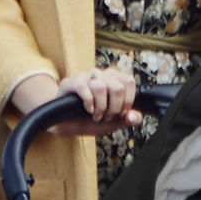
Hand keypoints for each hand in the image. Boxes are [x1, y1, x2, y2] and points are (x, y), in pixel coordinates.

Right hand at [10, 66, 139, 136]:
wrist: (66, 125)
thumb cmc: (89, 119)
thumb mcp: (113, 122)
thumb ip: (127, 119)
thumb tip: (135, 117)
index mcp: (113, 79)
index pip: (128, 81)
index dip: (127, 101)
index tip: (120, 113)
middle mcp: (100, 74)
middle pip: (117, 86)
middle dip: (114, 108)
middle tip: (106, 116)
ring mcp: (84, 77)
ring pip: (100, 87)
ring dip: (100, 108)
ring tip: (95, 115)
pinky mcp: (69, 83)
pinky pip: (83, 88)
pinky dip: (88, 103)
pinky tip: (87, 110)